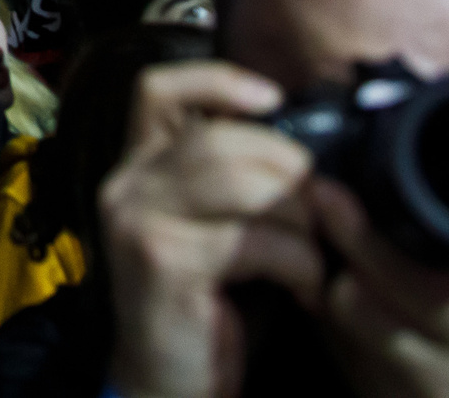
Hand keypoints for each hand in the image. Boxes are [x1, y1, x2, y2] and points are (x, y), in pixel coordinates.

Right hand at [100, 61, 320, 397]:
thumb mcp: (218, 228)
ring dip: (299, 219)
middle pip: (221, 136)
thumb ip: (236, 179)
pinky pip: (254, 240)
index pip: (157, 89)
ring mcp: (138, 219)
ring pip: (241, 180)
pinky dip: (299, 264)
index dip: (218, 81)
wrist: (170, 384)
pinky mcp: (162, 260)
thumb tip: (308, 146)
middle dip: (289, 170)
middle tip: (322, 217)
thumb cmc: (209, 306)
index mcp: (139, 167)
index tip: (272, 100)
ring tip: (314, 256)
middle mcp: (126, 184)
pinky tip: (307, 292)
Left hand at [311, 181, 448, 397]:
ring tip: (345, 264)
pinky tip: (368, 318)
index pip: (406, 281)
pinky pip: (360, 379)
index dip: (358, 235)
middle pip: (353, 311)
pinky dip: (351, 344)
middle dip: (337, 261)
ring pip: (346, 346)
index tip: (331, 196)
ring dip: (339, 300)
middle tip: (333, 222)